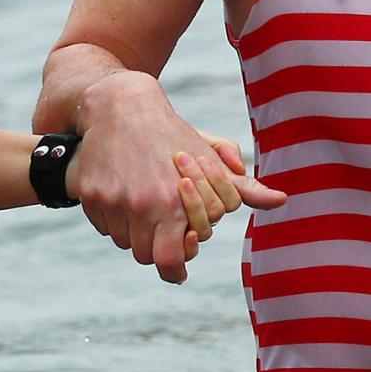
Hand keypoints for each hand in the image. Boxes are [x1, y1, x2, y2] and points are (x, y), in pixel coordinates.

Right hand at [74, 75, 284, 282]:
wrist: (119, 106)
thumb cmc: (171, 134)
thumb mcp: (208, 158)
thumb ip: (242, 187)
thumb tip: (281, 200)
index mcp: (173, 201)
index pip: (170, 260)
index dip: (177, 265)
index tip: (180, 262)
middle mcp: (140, 205)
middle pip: (146, 255)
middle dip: (157, 245)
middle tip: (164, 226)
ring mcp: (111, 202)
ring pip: (123, 241)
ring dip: (135, 231)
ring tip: (145, 203)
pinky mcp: (89, 195)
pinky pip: (103, 225)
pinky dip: (114, 218)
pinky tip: (124, 193)